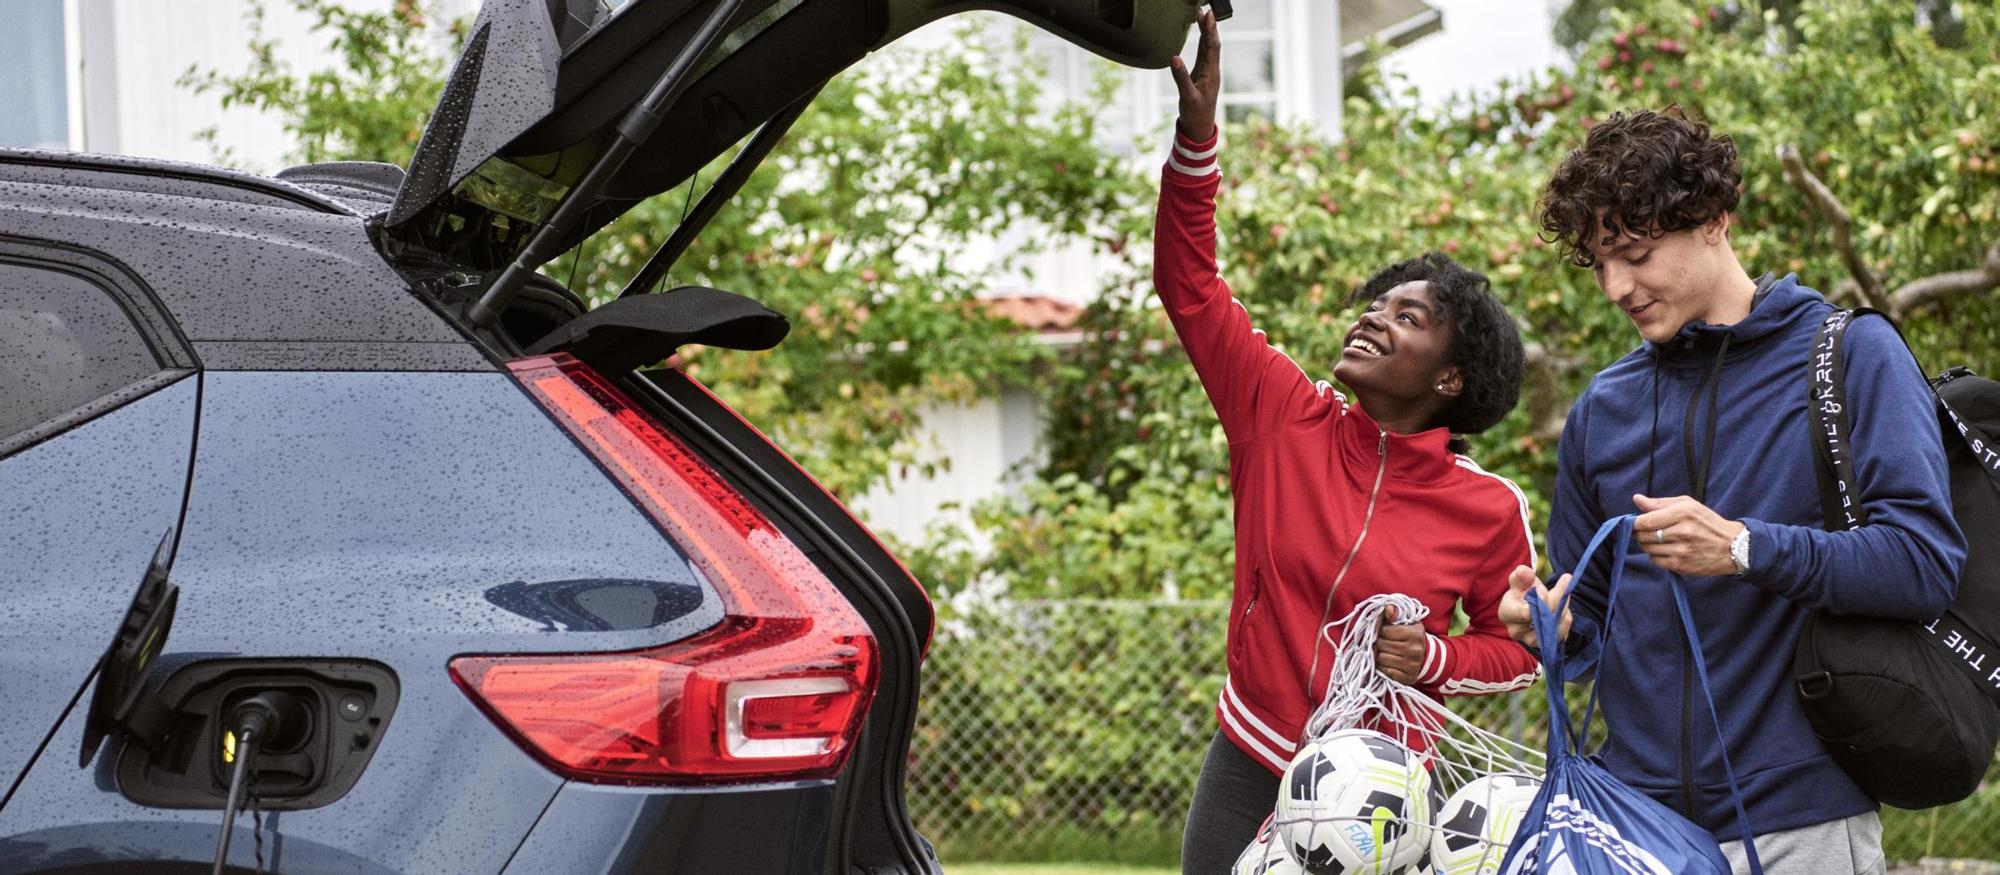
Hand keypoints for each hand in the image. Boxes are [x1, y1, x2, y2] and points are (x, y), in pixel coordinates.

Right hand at [1169, 7, 1220, 140]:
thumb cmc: (1195, 114)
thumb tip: (1174, 58)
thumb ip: (1181, 77)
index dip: (1210, 30)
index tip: (1207, 14)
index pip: (1212, 46)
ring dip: (1206, 31)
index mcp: (1211, 73)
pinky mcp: (1202, 74)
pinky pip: (1203, 53)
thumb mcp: (1187, 97)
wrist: (1200, 128)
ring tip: (1202, 15)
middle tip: (1204, 9)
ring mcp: (1208, 71)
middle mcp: (1212, 69)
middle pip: (1212, 42)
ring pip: (1208, 47)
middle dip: (1209, 25)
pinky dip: (1202, 41)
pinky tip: (1200, 34)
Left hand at [1374, 605, 1427, 683]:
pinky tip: (1387, 662)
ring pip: (1381, 658)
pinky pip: (1385, 671)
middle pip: (1381, 645)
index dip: (1381, 630)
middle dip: (1378, 642)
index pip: (1384, 630)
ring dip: (1379, 655)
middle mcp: (1415, 650)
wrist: (1424, 657)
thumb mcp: (1406, 622)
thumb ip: (1395, 614)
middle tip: (1382, 642)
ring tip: (1385, 651)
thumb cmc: (1411, 636)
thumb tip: (1388, 609)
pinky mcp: (1407, 678)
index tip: (1384, 632)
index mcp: (1415, 634)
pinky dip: (1382, 666)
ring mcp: (1412, 665)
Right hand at [1500, 565, 1570, 649]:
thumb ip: (1521, 576)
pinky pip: (1561, 632)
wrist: (1530, 608)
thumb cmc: (1523, 594)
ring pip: (1554, 625)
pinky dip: (1565, 618)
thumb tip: (1523, 571)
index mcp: (1506, 614)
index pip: (1526, 612)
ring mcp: (1530, 640)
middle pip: (1542, 618)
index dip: (1539, 599)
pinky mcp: (1544, 644)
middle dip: (1556, 598)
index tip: (1542, 587)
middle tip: (1565, 582)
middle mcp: (1516, 631)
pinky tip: (1563, 609)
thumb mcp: (1520, 582)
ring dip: (1563, 608)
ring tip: (1564, 594)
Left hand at [1632, 494, 1745, 576]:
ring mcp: (1681, 551)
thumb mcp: (1688, 505)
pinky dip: (1656, 556)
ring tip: (1661, 540)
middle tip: (1647, 531)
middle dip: (1640, 533)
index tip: (1635, 522)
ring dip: (1648, 544)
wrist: (1732, 547)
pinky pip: (1655, 561)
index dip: (1635, 523)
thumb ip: (1660, 503)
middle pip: (1643, 535)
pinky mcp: (1681, 566)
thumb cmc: (1708, 523)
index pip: (1645, 521)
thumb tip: (1637, 499)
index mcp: (1683, 513)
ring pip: (1647, 548)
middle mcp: (1682, 532)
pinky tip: (1668, 550)